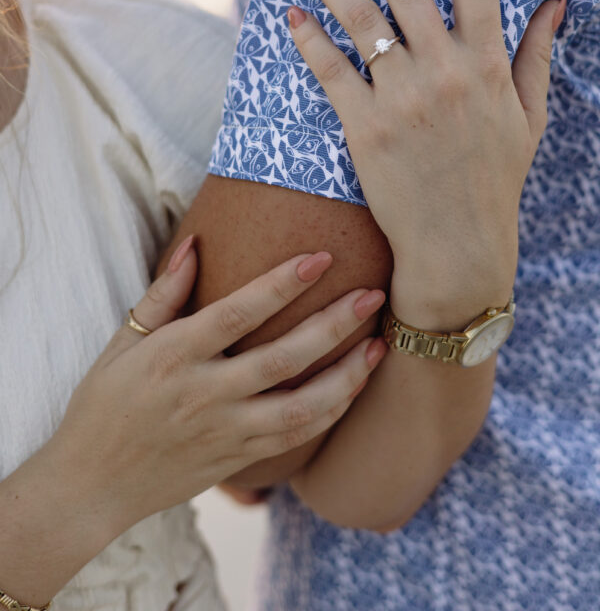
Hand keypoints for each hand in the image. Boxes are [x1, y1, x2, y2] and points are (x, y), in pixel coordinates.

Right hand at [49, 238, 386, 541]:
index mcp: (172, 358)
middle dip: (334, 325)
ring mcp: (223, 433)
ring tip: (379, 345)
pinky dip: (329, 414)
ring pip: (300, 409)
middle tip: (373, 294)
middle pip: (282, 359)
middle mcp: (202, 396)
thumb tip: (196, 243)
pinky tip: (352, 387)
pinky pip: (293, 439)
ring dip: (346, 377)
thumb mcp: (121, 343)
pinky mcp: (236, 461)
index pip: (236, 314)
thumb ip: (163, 293)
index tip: (321, 256)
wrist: (89, 487)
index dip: (282, 284)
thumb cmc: (103, 405)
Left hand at [287, 0, 565, 327]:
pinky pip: (330, 73)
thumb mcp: (528, 117)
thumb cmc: (494, 180)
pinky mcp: (364, 131)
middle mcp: (446, 73)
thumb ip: (537, 55)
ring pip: (361, 22)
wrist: (458, 248)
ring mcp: (402, 101)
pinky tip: (291, 15)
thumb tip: (554, 1)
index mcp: (487, 64)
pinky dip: (308, 40)